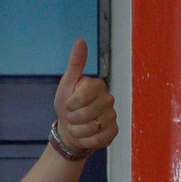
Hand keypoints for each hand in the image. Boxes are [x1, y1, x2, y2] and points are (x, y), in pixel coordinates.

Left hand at [52, 37, 117, 154]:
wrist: (68, 129)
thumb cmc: (67, 105)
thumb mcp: (66, 84)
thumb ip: (75, 64)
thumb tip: (80, 40)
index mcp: (97, 85)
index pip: (84, 95)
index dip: (71, 104)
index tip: (68, 105)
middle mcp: (108, 99)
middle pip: (87, 114)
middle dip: (72, 119)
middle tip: (71, 117)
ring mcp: (112, 116)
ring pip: (92, 128)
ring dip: (77, 131)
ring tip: (77, 127)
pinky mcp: (113, 131)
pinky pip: (100, 140)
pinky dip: (87, 141)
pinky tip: (85, 136)